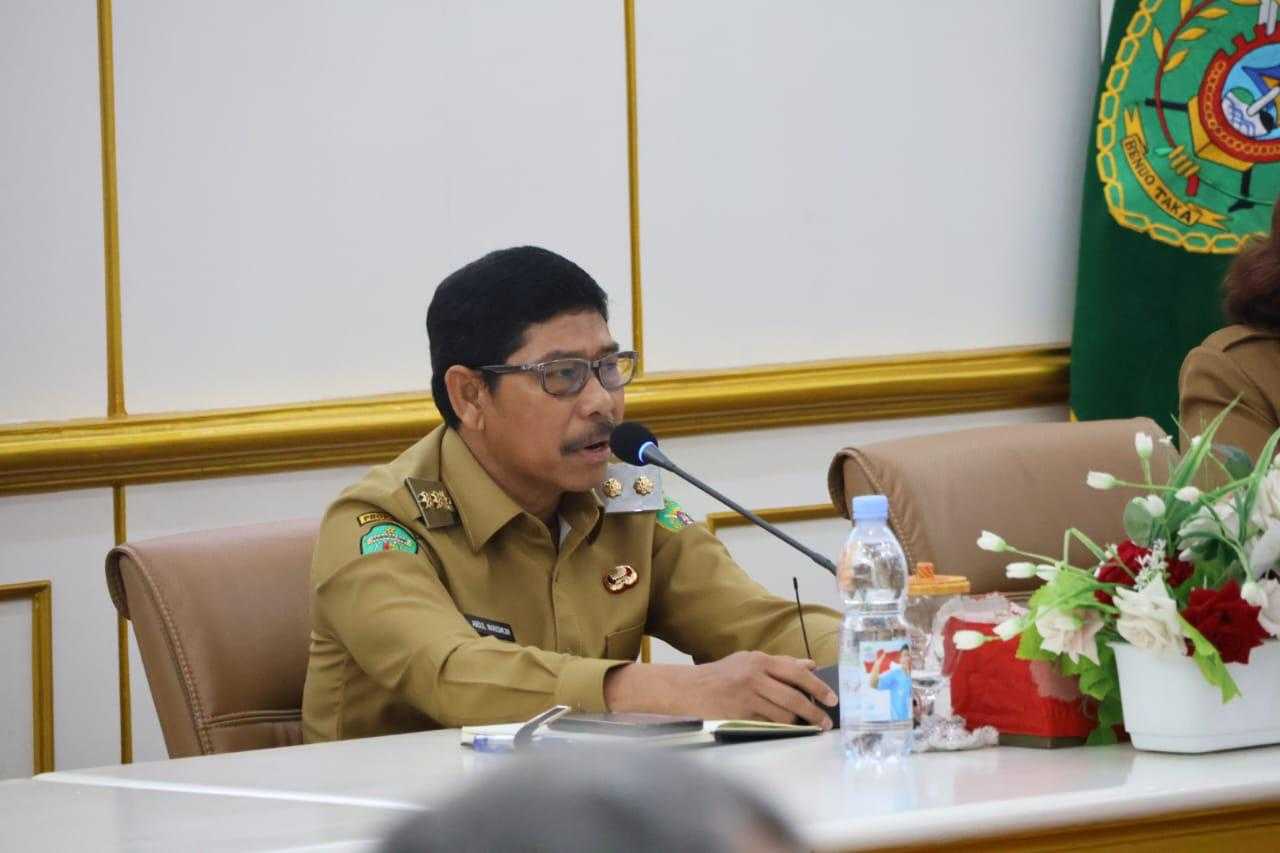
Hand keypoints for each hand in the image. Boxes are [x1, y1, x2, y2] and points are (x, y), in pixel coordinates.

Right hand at [686, 651, 836, 728]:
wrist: (690, 689)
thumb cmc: (722, 674)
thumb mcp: (749, 661)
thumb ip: (780, 663)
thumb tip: (810, 665)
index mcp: (759, 660)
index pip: (796, 673)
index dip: (817, 686)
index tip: (832, 698)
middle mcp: (754, 677)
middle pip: (793, 698)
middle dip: (814, 712)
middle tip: (825, 721)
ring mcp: (747, 698)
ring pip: (783, 715)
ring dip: (798, 723)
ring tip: (807, 726)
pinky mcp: (740, 716)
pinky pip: (769, 725)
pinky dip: (781, 728)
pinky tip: (788, 730)